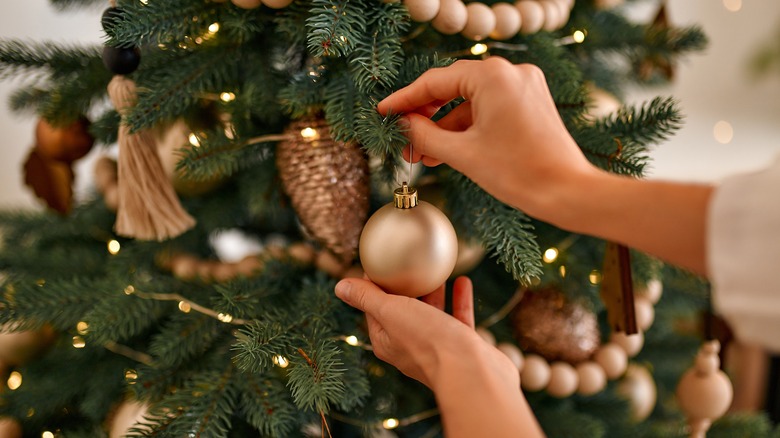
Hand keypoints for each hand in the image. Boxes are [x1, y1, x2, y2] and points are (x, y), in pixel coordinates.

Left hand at [334, 276, 515, 390]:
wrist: (472, 373)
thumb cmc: (429, 342)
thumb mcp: (391, 312)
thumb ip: (367, 298)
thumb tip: (340, 286)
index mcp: (387, 341)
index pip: (374, 309)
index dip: (374, 286)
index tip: (380, 263)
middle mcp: (410, 347)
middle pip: (403, 311)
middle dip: (405, 288)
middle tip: (408, 261)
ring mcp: (438, 348)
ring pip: (433, 315)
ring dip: (433, 293)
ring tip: (436, 270)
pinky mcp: (463, 347)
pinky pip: (459, 319)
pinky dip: (459, 300)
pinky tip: (463, 281)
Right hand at [377, 57, 596, 221]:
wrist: (567, 192)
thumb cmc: (518, 172)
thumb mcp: (461, 154)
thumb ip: (425, 136)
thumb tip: (402, 126)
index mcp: (492, 75)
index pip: (435, 82)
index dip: (404, 100)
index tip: (383, 113)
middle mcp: (510, 72)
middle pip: (452, 89)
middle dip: (425, 118)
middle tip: (402, 139)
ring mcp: (523, 86)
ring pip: (470, 102)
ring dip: (445, 128)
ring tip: (422, 155)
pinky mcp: (531, 102)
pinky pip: (489, 109)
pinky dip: (468, 129)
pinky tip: (447, 152)